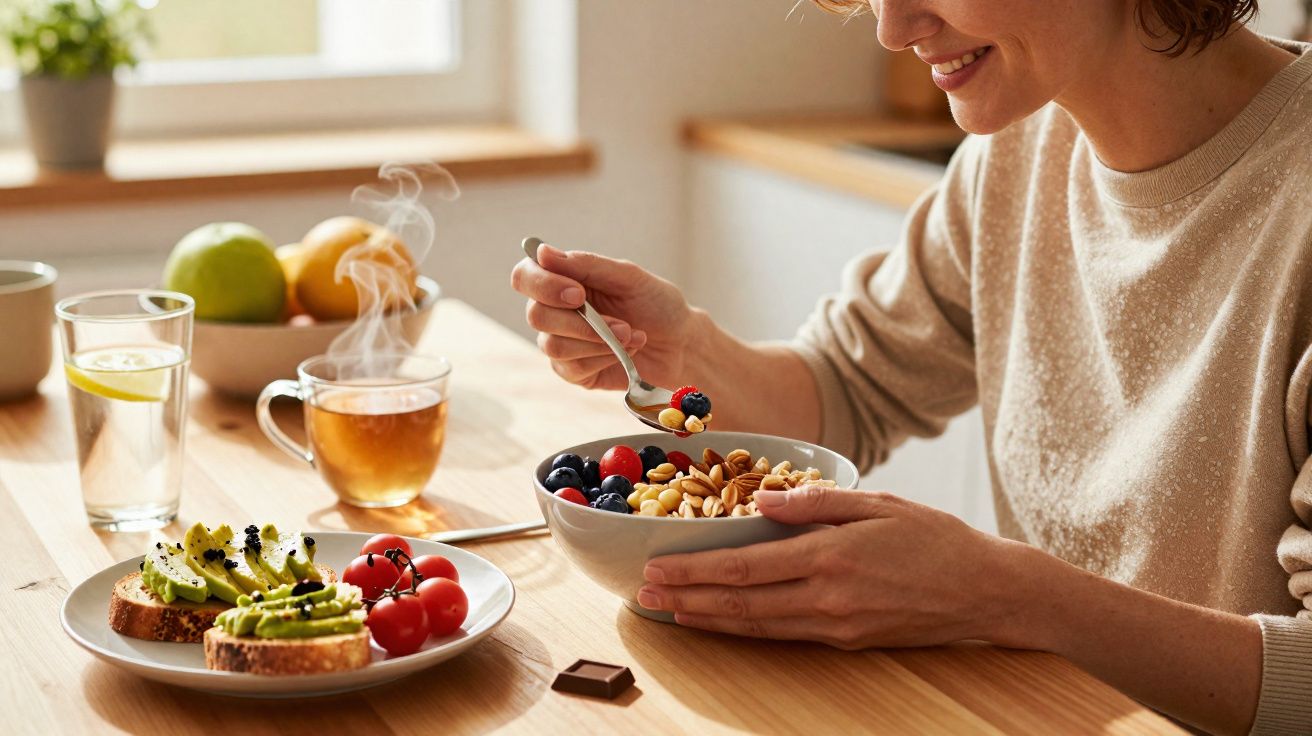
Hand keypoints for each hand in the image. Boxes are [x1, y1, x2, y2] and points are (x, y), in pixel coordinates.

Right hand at [510, 244, 703, 389]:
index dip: (543, 285)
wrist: (681, 344)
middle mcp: (555, 310)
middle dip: (581, 322)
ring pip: (553, 346)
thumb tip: (542, 251)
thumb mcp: (628, 277)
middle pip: (535, 315)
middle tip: (622, 323)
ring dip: (598, 342)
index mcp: (563, 279)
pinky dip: (604, 359)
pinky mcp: (573, 371)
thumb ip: (586, 265)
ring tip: (631, 335)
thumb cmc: (656, 304)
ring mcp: (561, 342)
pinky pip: (572, 368)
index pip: (525, 276)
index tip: (578, 293)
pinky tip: (626, 353)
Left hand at [638, 486, 1031, 648]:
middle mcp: (826, 599)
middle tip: (645, 595)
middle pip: (740, 603)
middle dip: (687, 599)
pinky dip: (745, 630)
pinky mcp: (846, 641)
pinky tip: (724, 623)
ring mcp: (835, 626)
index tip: (656, 568)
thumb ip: (817, 500)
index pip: (745, 566)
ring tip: (671, 613)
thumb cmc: (936, 540)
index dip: (695, 571)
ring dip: (708, 620)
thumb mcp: (879, 503)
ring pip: (756, 627)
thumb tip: (764, 496)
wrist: (987, 592)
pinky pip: (783, 635)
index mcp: (830, 557)